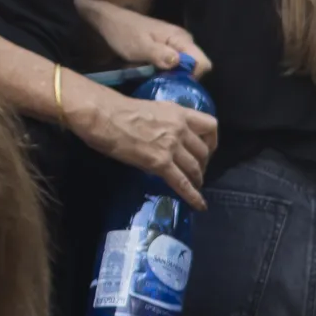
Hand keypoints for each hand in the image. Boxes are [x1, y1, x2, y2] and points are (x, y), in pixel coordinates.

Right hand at [66, 84, 217, 205]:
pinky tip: (199, 205)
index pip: (210, 126)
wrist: (104, 116)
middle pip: (203, 151)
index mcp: (179, 112)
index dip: (212, 142)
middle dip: (203, 164)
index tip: (206, 150)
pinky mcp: (160, 163)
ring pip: (195, 168)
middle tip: (196, 172)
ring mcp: (171, 146)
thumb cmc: (119, 111)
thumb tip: (167, 138)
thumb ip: (166, 123)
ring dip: (197, 179)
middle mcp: (180, 129)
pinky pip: (182, 183)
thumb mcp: (153, 110)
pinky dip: (193, 196)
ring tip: (195, 186)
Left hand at [76, 0, 207, 76]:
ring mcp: (175, 44)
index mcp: (180, 39)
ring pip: (185, 67)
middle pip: (195, 67)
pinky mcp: (166, 48)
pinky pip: (174, 65)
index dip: (193, 77)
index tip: (174, 83)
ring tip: (155, 81)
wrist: (108, 22)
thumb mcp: (139, 46)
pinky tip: (152, 75)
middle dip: (182, 79)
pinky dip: (166, 72)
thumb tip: (178, 62)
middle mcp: (183, 41)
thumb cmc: (123, 33)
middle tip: (162, 85)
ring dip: (172, 76)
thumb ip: (159, 54)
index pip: (203, 63)